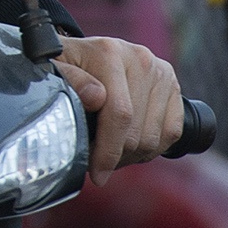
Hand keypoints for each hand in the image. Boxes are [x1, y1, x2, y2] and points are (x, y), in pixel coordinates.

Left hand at [55, 36, 183, 183]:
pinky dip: (154, 148)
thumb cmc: (66, 66)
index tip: (96, 174)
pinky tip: (132, 146)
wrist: (84, 53)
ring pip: (154, 137)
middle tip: (99, 163)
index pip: (119, 114)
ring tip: (112, 152)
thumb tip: (96, 97)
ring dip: (133, 155)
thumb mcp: (54, 69)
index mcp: (109, 53)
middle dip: (117, 156)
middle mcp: (139, 58)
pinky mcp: (173, 85)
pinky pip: (171, 132)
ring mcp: (159, 72)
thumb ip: (69, 80)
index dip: (107, 151)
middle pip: (137, 131)